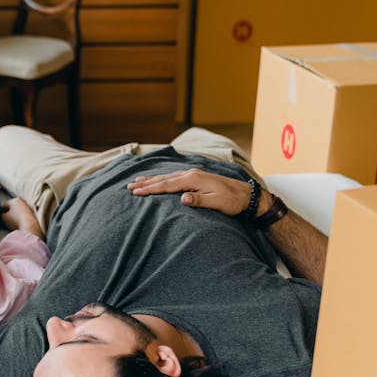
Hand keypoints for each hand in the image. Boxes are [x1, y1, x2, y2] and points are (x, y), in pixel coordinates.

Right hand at [1, 197, 43, 238]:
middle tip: (5, 220)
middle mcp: (22, 201)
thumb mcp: (3, 217)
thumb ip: (1, 214)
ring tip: (12, 224)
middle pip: (12, 208)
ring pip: (18, 212)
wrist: (29, 226)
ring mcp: (28, 207)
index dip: (0, 212)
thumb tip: (2, 215)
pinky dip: (20, 219)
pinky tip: (19, 224)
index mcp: (15, 200)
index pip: (4, 205)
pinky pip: (23, 216)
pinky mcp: (32, 214)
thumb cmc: (15, 221)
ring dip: (15, 216)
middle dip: (8, 213)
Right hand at [126, 168, 270, 216]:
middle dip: (145, 183)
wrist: (247, 195)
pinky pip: (174, 177)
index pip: (166, 185)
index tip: (135, 192)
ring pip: (167, 176)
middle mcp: (191, 174)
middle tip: (128, 186)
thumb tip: (182, 198)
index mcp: (193, 179)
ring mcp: (193, 174)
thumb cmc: (232, 202)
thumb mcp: (216, 203)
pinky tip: (158, 179)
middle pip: (163, 178)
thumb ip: (198, 200)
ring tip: (137, 181)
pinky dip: (162, 178)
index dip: (149, 189)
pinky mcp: (196, 177)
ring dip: (152, 179)